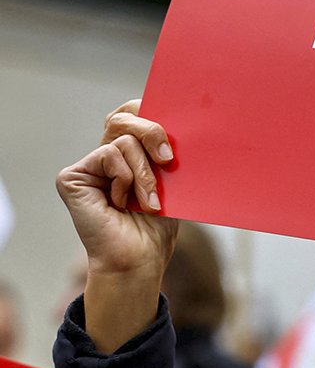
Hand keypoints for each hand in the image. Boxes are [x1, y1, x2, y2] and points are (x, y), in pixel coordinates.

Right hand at [55, 108, 177, 351]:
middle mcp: (106, 154)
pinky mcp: (72, 176)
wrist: (141, 258)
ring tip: (149, 201)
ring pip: (124, 139)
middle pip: (125, 115)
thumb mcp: (171, 181)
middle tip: (168, 158)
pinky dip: (126, 178)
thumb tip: (189, 120)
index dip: (150, 109)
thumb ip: (167, 151)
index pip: (134, 110)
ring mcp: (89, 165)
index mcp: (129, 152)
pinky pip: (109, 154)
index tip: (173, 126)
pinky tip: (122, 202)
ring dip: (145, 172)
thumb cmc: (158, 225)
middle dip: (153, 131)